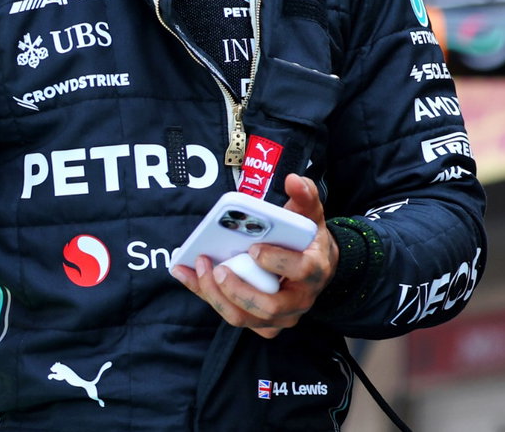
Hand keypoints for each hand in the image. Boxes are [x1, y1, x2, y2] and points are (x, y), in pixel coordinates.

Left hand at [169, 174, 338, 338]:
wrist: (315, 267)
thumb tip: (294, 180)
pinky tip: (188, 275)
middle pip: (268, 306)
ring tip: (198, 268)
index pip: (300, 270)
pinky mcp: (262, 324)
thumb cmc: (307, 240)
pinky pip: (233, 316)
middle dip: (238, 288)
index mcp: (314, 270)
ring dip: (216, 295)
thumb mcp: (311, 215)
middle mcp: (299, 301)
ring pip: (244, 317)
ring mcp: (280, 317)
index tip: (253, 248)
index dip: (275, 261)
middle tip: (217, 268)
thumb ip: (306, 196)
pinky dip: (207, 297)